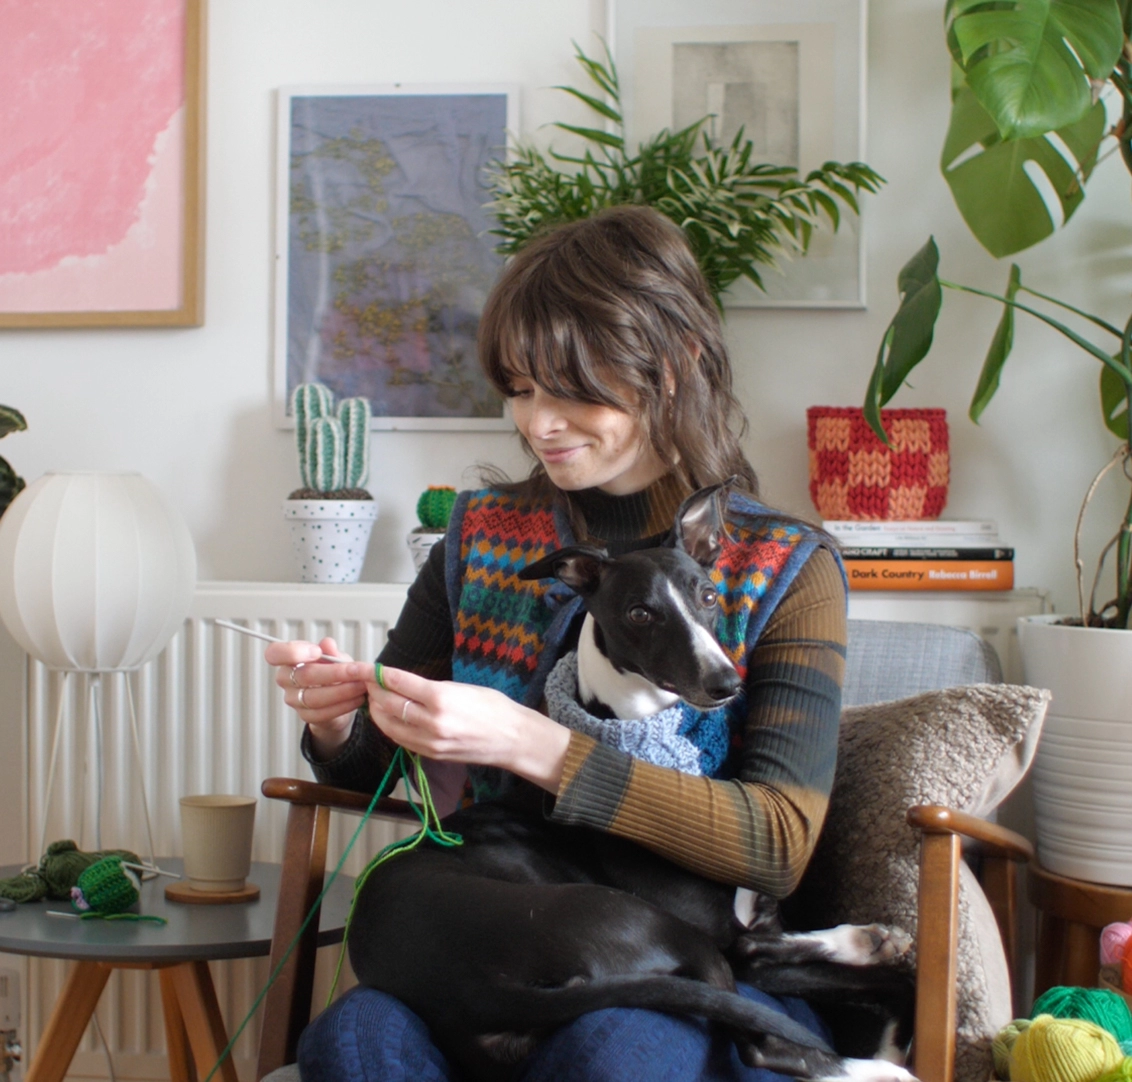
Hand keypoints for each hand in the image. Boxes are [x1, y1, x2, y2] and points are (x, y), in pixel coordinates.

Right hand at [265, 638, 374, 755]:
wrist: (339, 699)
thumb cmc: (334, 674)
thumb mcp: (336, 658)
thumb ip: (332, 651)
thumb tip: (327, 643)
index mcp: (289, 660)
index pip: (275, 653)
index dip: (293, 651)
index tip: (317, 651)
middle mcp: (286, 679)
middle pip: (304, 676)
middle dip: (334, 673)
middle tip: (356, 671)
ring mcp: (293, 699)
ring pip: (314, 697)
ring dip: (342, 691)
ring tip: (361, 685)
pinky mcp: (305, 716)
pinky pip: (322, 713)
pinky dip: (343, 706)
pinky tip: (357, 699)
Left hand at [368, 666, 571, 792]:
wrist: (512, 739)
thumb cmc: (494, 707)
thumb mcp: (462, 687)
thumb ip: (429, 688)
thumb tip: (401, 683)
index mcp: (442, 698)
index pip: (399, 682)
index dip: (379, 674)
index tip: (369, 667)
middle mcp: (432, 722)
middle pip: (389, 704)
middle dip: (375, 691)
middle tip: (369, 681)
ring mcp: (430, 742)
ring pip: (390, 726)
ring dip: (378, 711)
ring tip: (374, 698)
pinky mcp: (431, 755)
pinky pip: (401, 740)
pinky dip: (390, 727)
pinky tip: (389, 717)